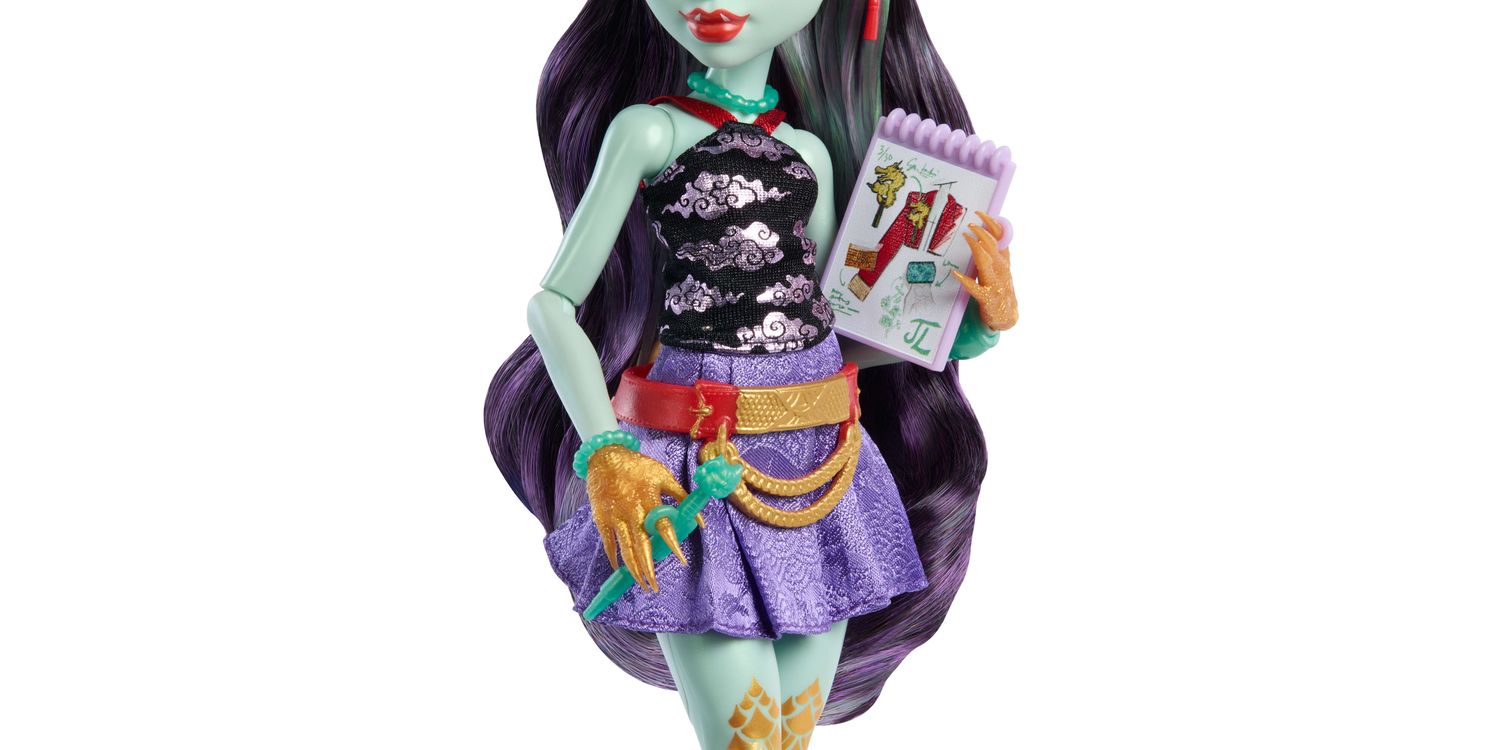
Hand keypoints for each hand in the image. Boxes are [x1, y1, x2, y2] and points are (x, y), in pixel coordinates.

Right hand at [586, 444, 688, 592]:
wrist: (605, 456)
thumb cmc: (639, 466)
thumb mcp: (663, 475)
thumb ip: (682, 497)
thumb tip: (700, 521)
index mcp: (649, 497)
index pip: (663, 526)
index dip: (673, 544)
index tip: (682, 560)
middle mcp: (631, 509)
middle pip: (641, 545)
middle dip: (648, 568)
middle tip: (654, 586)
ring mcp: (615, 515)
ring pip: (625, 549)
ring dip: (633, 569)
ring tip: (642, 584)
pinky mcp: (601, 518)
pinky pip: (608, 543)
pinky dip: (614, 557)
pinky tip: (621, 568)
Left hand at [950, 212, 1017, 330]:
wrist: (1006, 316)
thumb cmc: (999, 288)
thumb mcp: (1000, 268)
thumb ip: (993, 252)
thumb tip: (981, 233)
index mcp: (1004, 261)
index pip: (1001, 238)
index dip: (991, 224)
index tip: (980, 213)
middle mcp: (1001, 270)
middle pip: (993, 246)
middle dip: (982, 233)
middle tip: (970, 224)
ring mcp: (995, 283)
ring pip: (986, 262)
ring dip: (977, 248)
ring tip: (967, 237)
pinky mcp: (987, 297)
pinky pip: (975, 287)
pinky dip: (965, 281)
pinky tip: (955, 274)